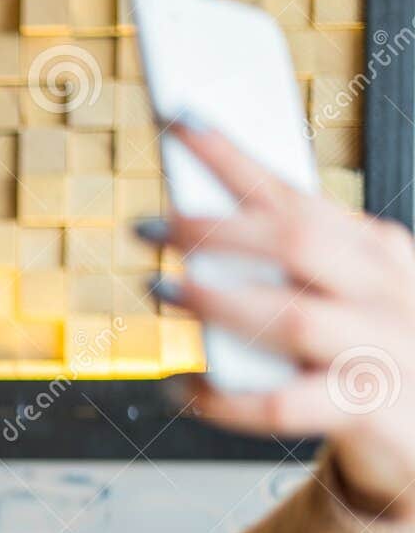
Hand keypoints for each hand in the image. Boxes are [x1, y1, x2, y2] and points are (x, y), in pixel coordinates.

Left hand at [137, 114, 414, 520]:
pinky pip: (282, 404)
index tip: (178, 122)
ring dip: (215, 300)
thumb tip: (193, 237)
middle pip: (295, 241)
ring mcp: (382, 349)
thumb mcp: (346, 298)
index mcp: (379, 251)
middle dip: (214, 226)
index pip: (299, 193)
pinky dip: (222, 398)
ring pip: (290, 316)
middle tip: (145, 223)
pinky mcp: (369, 411)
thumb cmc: (371, 358)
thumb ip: (292, 269)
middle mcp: (387, 291)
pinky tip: (181, 388)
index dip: (234, 157)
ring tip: (159, 288)